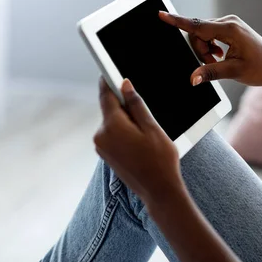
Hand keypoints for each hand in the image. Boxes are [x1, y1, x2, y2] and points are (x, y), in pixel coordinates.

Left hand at [94, 78, 182, 203]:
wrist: (159, 190)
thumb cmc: (160, 160)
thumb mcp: (152, 127)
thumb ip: (137, 105)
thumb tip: (126, 86)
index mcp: (112, 126)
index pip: (106, 96)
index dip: (108, 82)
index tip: (109, 71)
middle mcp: (101, 136)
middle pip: (110, 110)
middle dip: (125, 105)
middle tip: (145, 111)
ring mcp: (102, 147)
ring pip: (112, 123)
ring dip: (126, 120)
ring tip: (147, 133)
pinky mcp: (106, 155)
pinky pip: (113, 135)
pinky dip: (124, 132)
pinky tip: (141, 141)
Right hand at [159, 12, 261, 88]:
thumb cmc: (260, 69)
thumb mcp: (234, 72)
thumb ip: (211, 73)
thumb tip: (192, 79)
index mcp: (230, 29)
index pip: (197, 25)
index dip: (177, 21)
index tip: (161, 14)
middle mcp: (229, 21)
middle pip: (197, 33)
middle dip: (200, 51)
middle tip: (214, 65)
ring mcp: (229, 23)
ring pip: (202, 35)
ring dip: (205, 51)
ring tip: (220, 62)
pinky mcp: (229, 27)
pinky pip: (209, 35)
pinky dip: (210, 47)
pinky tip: (221, 56)